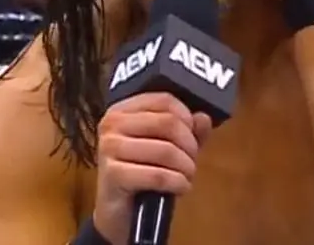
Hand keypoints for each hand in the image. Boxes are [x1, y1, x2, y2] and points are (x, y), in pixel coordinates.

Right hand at [93, 93, 212, 244]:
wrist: (119, 214)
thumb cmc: (143, 175)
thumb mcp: (168, 148)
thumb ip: (188, 131)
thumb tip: (203, 118)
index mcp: (122, 109)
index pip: (164, 100)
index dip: (187, 118)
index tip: (193, 136)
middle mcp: (112, 123)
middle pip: (168, 123)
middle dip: (189, 145)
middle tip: (191, 161)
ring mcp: (109, 148)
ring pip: (166, 150)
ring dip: (186, 167)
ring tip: (186, 176)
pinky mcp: (113, 174)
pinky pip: (158, 175)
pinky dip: (178, 183)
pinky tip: (181, 188)